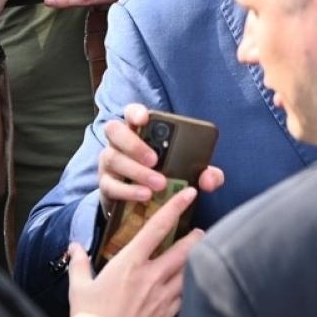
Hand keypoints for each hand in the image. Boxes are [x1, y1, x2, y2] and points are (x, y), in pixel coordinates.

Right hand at [67, 186, 199, 316]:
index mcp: (129, 265)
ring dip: (197, 259)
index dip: (175, 207)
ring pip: (190, 270)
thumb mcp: (78, 288)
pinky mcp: (169, 315)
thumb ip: (79, 263)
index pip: (156, 228)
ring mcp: (163, 297)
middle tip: (201, 230)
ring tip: (200, 253)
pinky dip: (191, 284)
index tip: (189, 194)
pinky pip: (187, 294)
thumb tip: (74, 246)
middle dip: (196, 237)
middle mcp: (151, 277)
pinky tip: (192, 283)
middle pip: (184, 249)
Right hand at [99, 102, 225, 208]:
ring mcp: (109, 163)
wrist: (146, 204)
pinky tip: (145, 195)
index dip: (135, 112)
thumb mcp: (191, 174)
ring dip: (136, 171)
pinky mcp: (106, 184)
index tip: (145, 118)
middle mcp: (119, 143)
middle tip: (155, 159)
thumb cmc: (169, 178)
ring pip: (112, 158)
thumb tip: (210, 179)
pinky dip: (128, 190)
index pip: (131, 113)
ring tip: (159, 183)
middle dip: (134, 143)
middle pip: (114, 131)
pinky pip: (110, 185)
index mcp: (139, 132)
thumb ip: (206, 174)